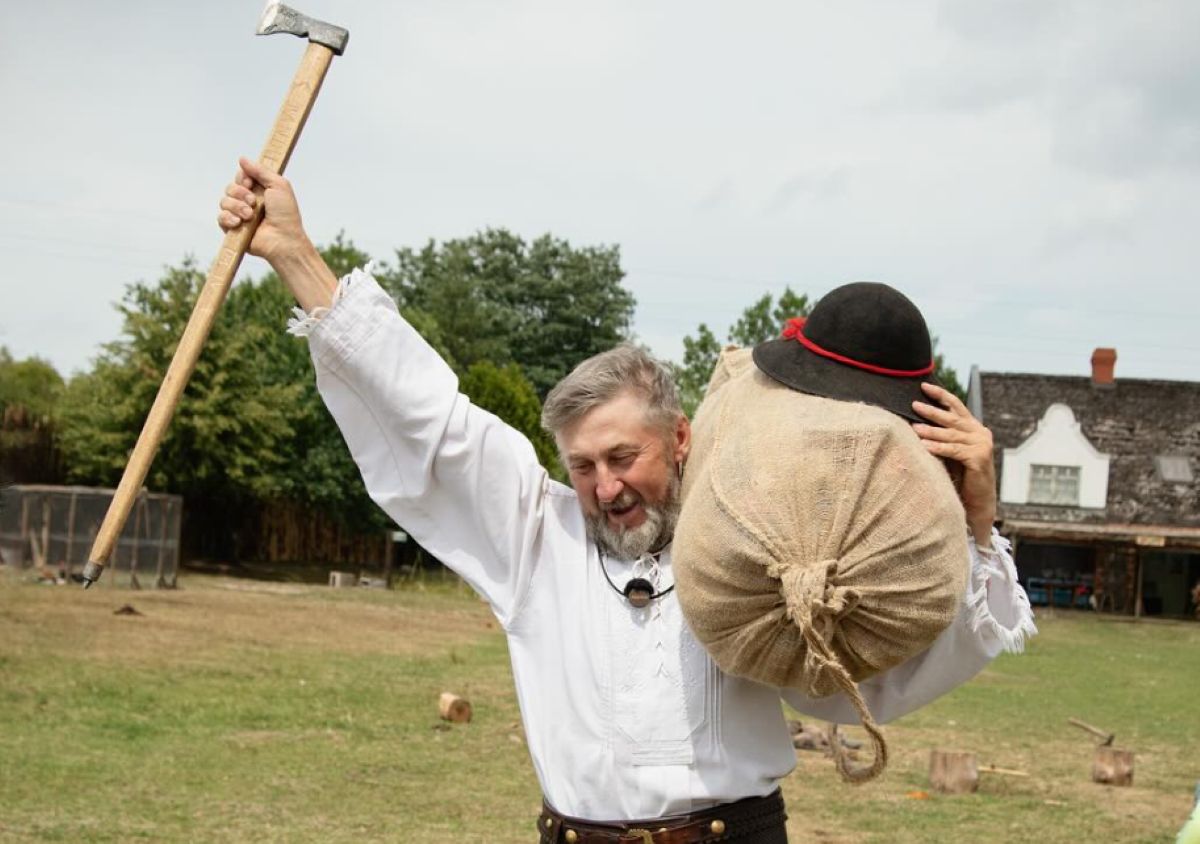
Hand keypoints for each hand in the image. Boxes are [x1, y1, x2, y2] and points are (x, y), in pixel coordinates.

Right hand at [217, 157, 309, 262]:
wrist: (283, 239)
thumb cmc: (286, 214)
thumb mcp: (279, 185)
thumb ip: (260, 171)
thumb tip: (242, 159)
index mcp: (259, 191)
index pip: (241, 177)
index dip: (243, 178)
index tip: (251, 184)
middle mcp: (248, 202)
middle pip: (230, 187)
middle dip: (240, 193)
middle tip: (253, 202)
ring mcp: (240, 215)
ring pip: (224, 201)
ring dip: (237, 206)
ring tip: (250, 215)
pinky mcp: (233, 229)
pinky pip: (221, 217)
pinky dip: (229, 218)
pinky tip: (239, 222)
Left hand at [912, 383, 996, 547]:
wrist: (978, 501)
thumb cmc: (961, 475)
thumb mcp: (951, 451)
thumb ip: (943, 436)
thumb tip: (916, 422)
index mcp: (974, 427)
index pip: (956, 406)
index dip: (941, 395)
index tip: (924, 386)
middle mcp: (980, 433)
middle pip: (952, 419)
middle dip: (932, 411)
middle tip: (914, 405)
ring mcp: (982, 445)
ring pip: (951, 435)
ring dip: (931, 431)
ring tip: (913, 428)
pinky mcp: (979, 458)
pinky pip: (954, 451)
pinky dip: (938, 448)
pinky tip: (924, 445)